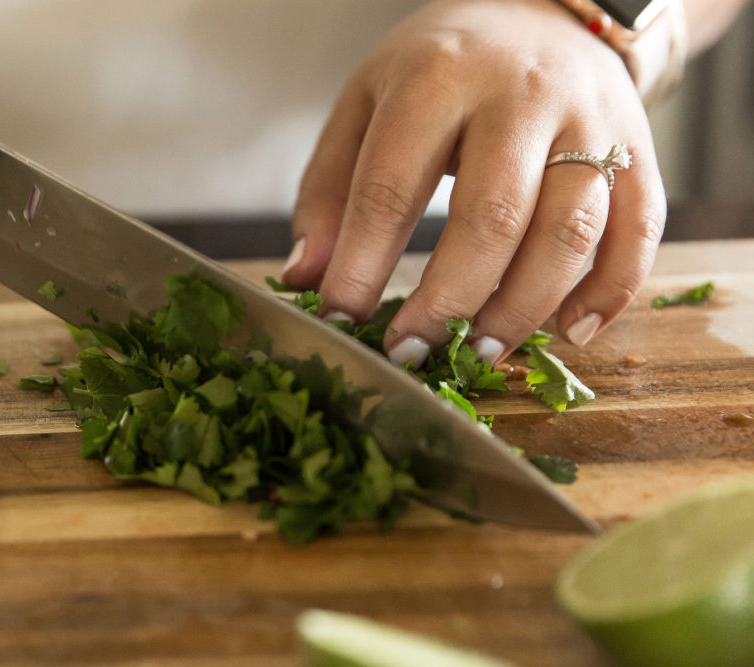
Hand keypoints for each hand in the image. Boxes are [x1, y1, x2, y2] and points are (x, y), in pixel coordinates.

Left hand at [285, 0, 665, 366]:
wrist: (542, 9)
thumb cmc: (440, 67)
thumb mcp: (365, 104)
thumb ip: (329, 189)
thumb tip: (305, 276)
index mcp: (436, 78)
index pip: (391, 187)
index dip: (361, 265)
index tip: (340, 319)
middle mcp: (521, 95)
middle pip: (491, 216)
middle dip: (448, 300)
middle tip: (413, 351)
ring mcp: (590, 120)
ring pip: (570, 231)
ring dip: (524, 307)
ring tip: (483, 353)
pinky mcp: (637, 147)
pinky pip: (640, 229)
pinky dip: (610, 292)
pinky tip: (569, 332)